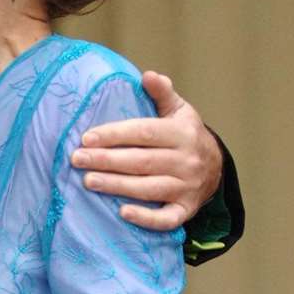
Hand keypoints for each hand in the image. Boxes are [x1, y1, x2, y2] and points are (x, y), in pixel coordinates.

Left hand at [71, 71, 222, 230]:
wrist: (216, 167)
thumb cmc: (186, 136)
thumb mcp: (180, 111)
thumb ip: (163, 93)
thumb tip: (148, 75)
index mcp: (182, 133)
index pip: (144, 133)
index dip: (114, 134)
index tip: (87, 137)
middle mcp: (186, 160)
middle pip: (141, 161)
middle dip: (107, 161)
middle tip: (77, 159)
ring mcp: (187, 187)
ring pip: (148, 188)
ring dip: (117, 186)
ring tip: (89, 181)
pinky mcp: (186, 209)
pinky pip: (167, 219)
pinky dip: (146, 218)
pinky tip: (123, 212)